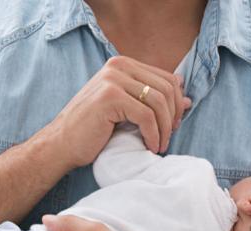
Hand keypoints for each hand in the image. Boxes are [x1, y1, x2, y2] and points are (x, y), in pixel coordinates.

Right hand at [46, 55, 191, 167]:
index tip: (173, 125)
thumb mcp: (127, 110)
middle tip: (168, 137)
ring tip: (160, 145)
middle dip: (173, 116)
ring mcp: (112, 79)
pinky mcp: (110, 97)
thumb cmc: (93, 130)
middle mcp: (117, 65)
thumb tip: (188, 99)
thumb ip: (151, 100)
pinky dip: (153, 135)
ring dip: (164, 128)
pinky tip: (151, 147)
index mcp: (122, 64)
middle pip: (166, 88)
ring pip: (158, 102)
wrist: (62, 144)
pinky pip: (146, 116)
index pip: (166, 78)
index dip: (176, 103)